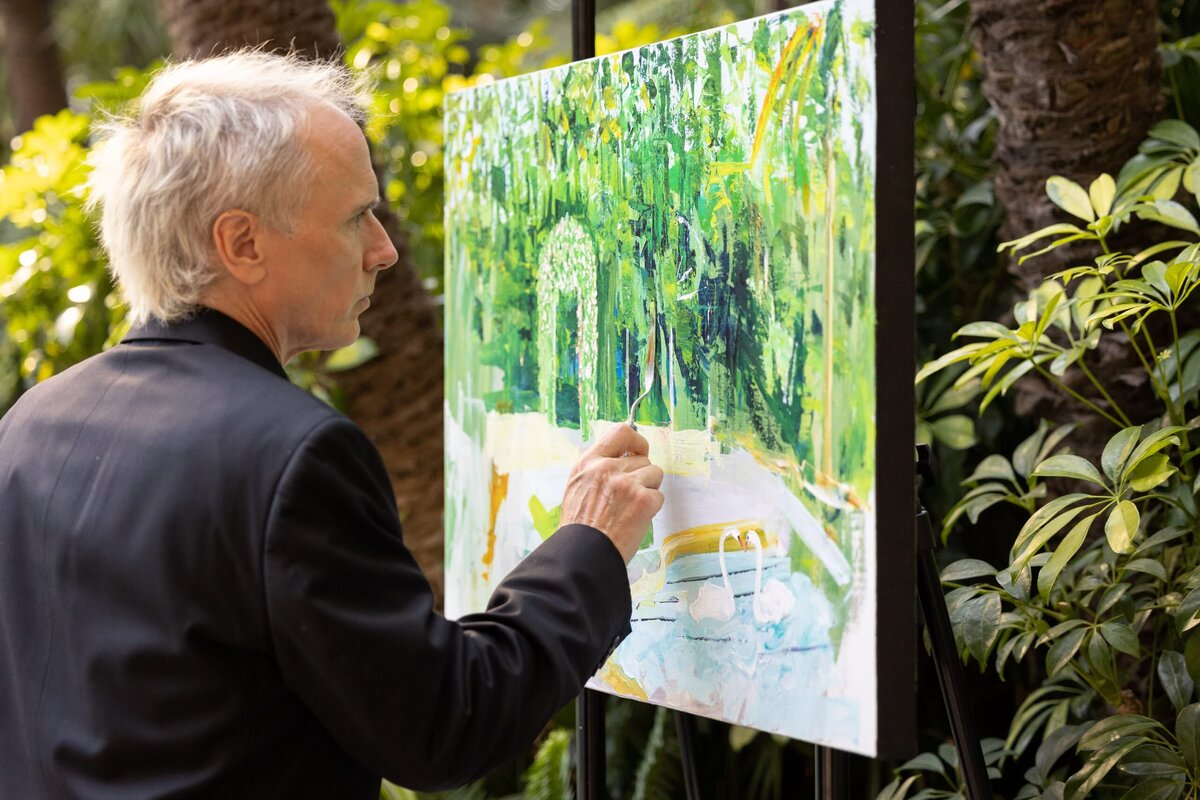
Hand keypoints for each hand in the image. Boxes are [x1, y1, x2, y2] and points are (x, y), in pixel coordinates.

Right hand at [559, 423, 664, 562]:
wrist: (583, 554)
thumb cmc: (580, 527)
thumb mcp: (577, 487)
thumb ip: (597, 469)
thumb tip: (622, 457)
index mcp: (589, 462)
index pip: (621, 432)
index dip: (636, 440)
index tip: (638, 452)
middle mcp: (607, 468)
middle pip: (643, 459)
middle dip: (642, 476)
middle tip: (630, 496)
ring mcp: (626, 483)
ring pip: (655, 474)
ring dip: (648, 490)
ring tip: (631, 508)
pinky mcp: (642, 500)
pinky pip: (659, 496)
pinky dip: (651, 508)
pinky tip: (635, 520)